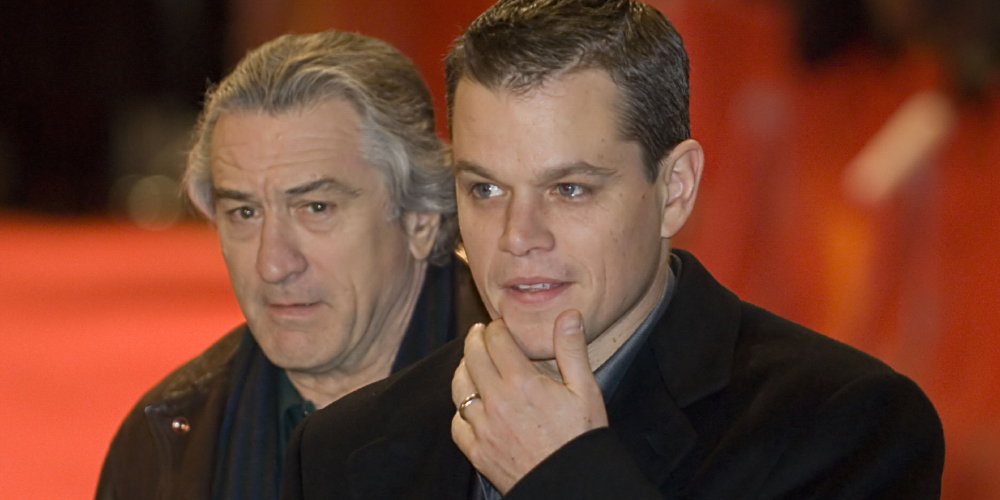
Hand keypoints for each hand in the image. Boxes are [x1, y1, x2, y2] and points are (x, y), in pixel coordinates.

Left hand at [451, 310, 607, 493]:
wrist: (572, 485)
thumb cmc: (582, 437)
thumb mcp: (585, 390)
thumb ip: (572, 349)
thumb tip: (569, 315)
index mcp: (522, 381)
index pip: (496, 340)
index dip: (496, 327)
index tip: (499, 325)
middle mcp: (496, 401)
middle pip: (472, 357)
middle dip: (475, 339)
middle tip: (479, 332)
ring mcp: (483, 428)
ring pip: (459, 387)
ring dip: (463, 369)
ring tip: (470, 361)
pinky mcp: (477, 451)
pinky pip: (457, 423)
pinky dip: (461, 409)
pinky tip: (469, 404)